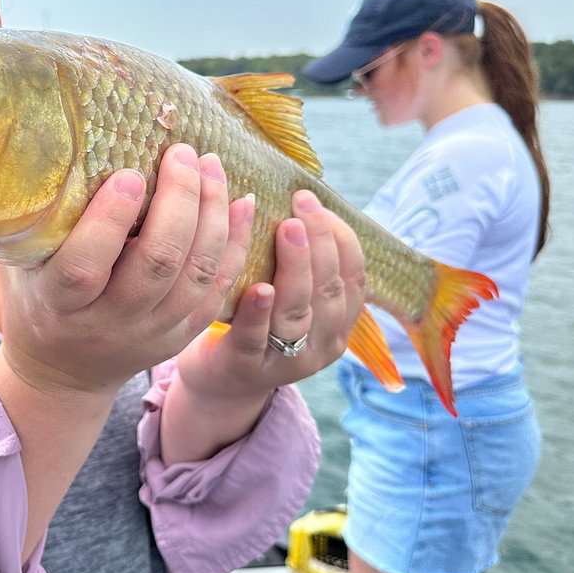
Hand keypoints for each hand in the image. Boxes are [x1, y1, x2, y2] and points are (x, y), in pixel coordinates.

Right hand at [0, 144, 254, 397]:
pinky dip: (236, 242)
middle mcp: (110, 323)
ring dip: (213, 214)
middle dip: (179, 201)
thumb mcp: (25, 263)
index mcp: (60, 304)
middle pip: (157, 264)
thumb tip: (68, 147)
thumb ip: (46, 221)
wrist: (64, 368)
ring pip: (197, 273)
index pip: (85, 267)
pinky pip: (219, 288)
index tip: (129, 174)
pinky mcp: (183, 334)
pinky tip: (242, 202)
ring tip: (211, 165)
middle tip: (182, 153)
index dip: (110, 219)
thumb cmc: (39, 296)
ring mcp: (152, 333)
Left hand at [161, 190, 364, 461]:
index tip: (312, 199)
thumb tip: (297, 192)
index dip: (338, 236)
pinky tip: (257, 286)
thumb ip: (300, 257)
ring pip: (299, 312)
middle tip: (300, 203)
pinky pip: (256, 337)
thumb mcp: (288, 293)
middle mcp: (322, 343)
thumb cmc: (255, 319)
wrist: (219, 380)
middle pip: (330, 288)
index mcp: (339, 321)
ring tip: (286, 229)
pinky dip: (259, 311)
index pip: (354, 275)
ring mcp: (287, 360)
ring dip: (296, 266)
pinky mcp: (247, 367)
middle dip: (318, 241)